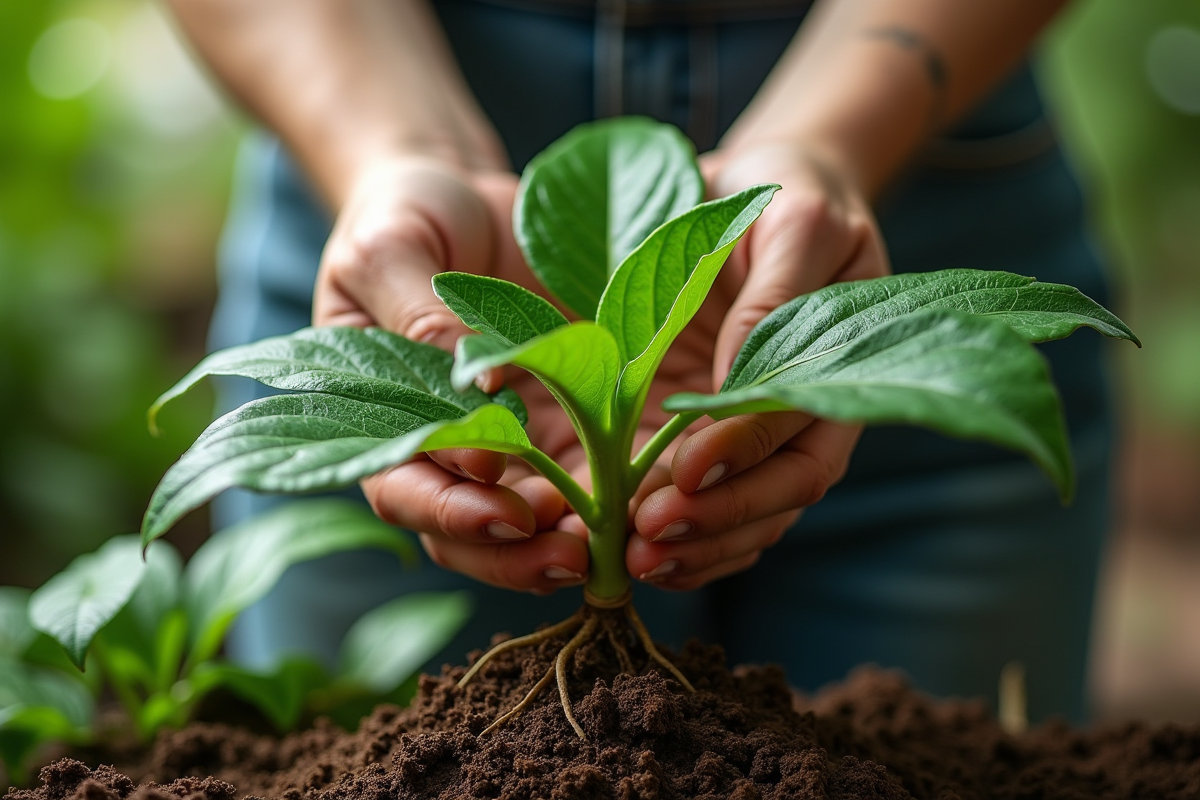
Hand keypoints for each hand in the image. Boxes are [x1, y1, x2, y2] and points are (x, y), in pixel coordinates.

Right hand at [314, 156, 592, 593]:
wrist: (464, 198)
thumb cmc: (406, 216)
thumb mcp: (392, 248)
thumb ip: (420, 317)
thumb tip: (475, 391)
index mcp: (376, 416)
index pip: (400, 485)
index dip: (446, 503)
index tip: (500, 487)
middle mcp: (436, 448)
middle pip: (458, 533)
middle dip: (509, 552)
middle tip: (566, 552)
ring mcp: (500, 447)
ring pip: (517, 528)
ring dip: (557, 547)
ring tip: (605, 545)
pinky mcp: (557, 432)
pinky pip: (576, 485)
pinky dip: (600, 508)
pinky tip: (637, 507)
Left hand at [626, 142, 888, 589]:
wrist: (759, 192)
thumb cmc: (785, 196)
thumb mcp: (791, 222)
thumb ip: (772, 297)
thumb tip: (737, 381)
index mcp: (835, 368)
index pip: (798, 433)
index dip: (745, 458)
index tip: (687, 472)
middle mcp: (804, 416)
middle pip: (778, 495)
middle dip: (716, 522)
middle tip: (649, 538)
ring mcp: (761, 437)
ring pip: (747, 518)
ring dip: (695, 549)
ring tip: (634, 562)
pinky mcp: (716, 444)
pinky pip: (710, 508)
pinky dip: (682, 543)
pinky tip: (633, 557)